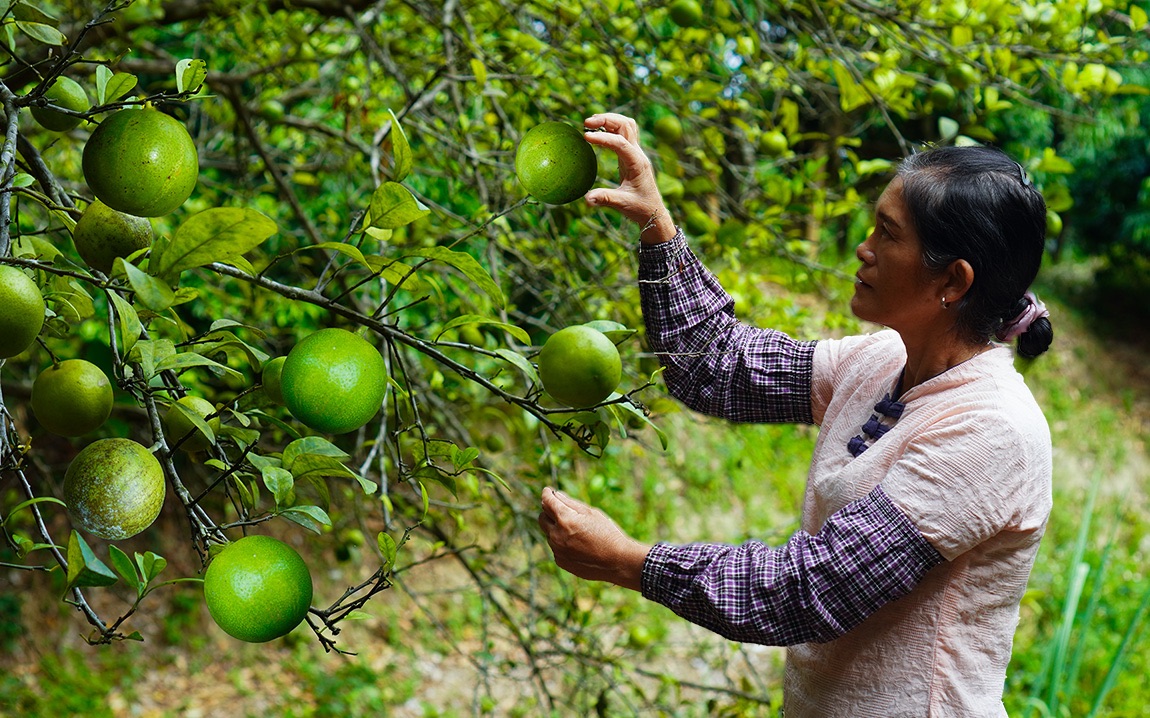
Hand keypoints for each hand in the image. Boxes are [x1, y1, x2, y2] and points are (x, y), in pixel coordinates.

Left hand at [538, 486, 651, 590]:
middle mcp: (556, 535)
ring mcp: (557, 550)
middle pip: (542, 518)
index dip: (547, 494)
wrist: (617, 561)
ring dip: (556, 528)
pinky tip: (577, 544)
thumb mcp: (591, 513)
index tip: (548, 491)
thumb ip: (571, 503)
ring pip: (549, 533)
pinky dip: (561, 542)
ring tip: (576, 531)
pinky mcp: (560, 561)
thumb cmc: (607, 533)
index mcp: (565, 520)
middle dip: (548, 511)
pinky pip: (555, 547)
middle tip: (560, 509)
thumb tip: (556, 495)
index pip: (547, 502)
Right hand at [583, 113, 676, 243]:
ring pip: (626, 125)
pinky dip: (610, 128)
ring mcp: (635, 153)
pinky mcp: (630, 156)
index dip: (603, 137)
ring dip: (609, 120)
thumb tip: (586, 199)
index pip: (621, 142)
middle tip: (586, 123)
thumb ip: (605, 199)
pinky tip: (597, 132)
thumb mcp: (622, 204)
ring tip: (590, 123)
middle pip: (625, 124)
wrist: (653, 212)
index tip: (585, 136)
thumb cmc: (640, 208)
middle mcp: (638, 154)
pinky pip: (622, 134)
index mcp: (637, 164)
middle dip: (606, 119)